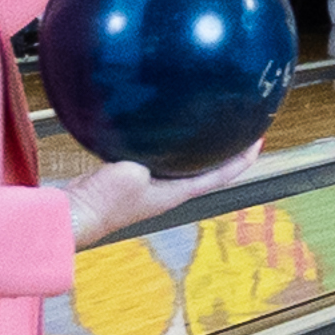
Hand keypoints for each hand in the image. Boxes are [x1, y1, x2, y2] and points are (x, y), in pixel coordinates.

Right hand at [65, 141, 267, 245]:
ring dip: (196, 144)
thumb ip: (149, 151)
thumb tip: (158, 127)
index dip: (242, 159)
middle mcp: (169, 191)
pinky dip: (167, 142)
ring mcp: (150, 186)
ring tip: (204, 121)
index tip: (259, 140)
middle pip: (206, 168)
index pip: (221, 175)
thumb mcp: (133, 170)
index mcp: (178, 193)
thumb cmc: (105, 201)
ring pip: (183, 161)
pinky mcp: (131, 177)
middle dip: (222, 147)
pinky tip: (160, 125)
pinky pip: (158, 155)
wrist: (76, 213)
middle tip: (236, 124)